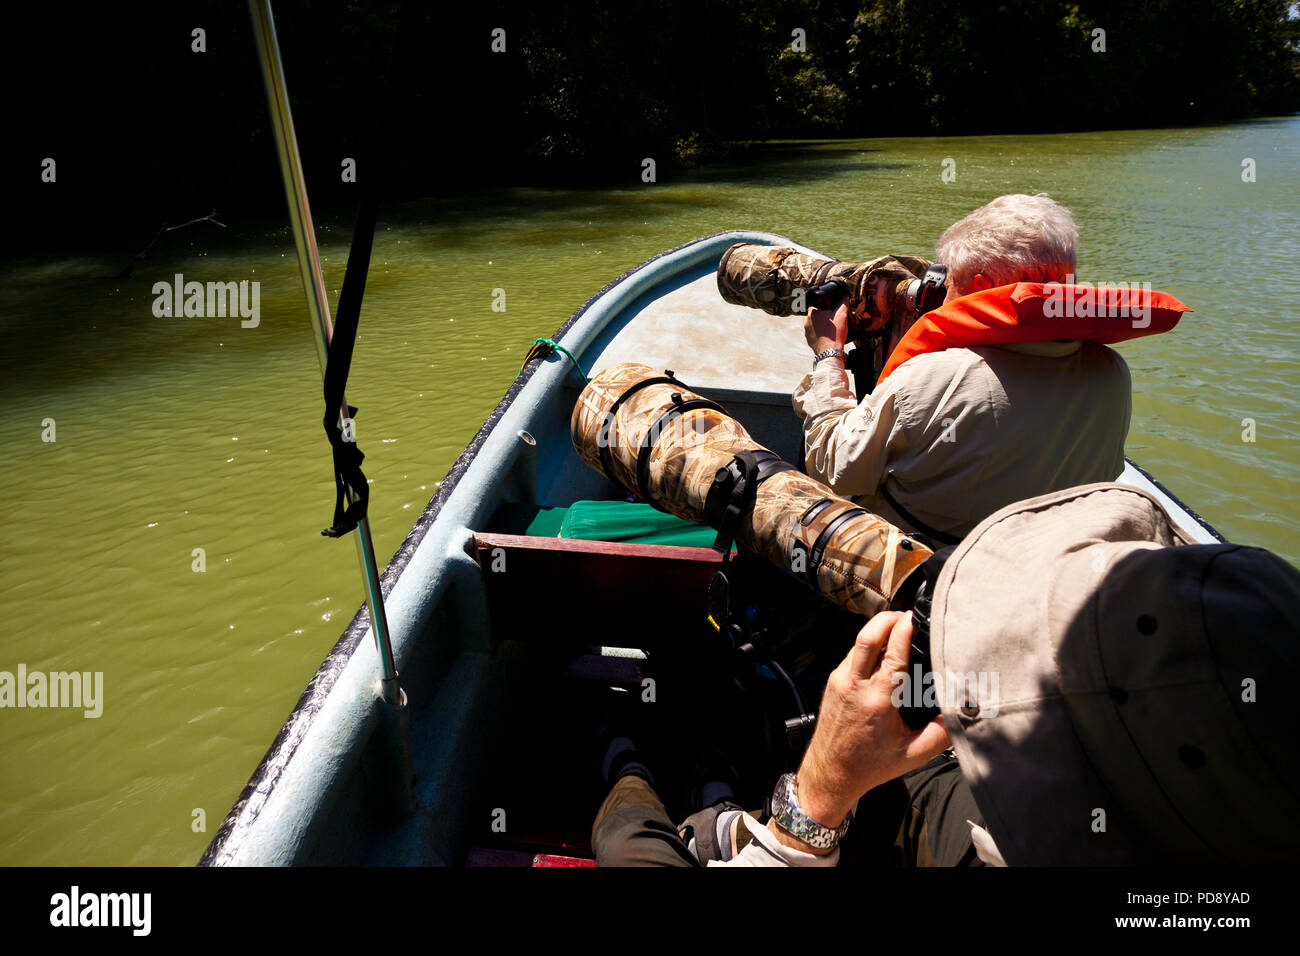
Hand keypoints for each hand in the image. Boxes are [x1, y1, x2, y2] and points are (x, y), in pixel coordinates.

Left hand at [795, 611, 950, 826]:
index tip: (916, 617)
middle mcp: (854, 685)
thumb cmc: (871, 765)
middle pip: (867, 636)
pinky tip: (883, 651)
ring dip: (877, 631)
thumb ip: (942, 733)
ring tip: (898, 630)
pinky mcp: (833, 682)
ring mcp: (839, 681)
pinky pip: (852, 655)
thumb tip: (964, 710)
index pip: (892, 653)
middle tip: (906, 615)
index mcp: (877, 700)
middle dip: (887, 618)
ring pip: (858, 643)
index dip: (904, 630)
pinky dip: (868, 646)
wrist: (831, 773)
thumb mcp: (915, 754)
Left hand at [803, 301, 848, 354]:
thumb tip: (845, 297)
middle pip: (816, 313)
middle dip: (825, 314)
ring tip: (832, 328)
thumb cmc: (834, 334)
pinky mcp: (809, 340)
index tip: (833, 307)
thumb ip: (843, 303)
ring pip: (815, 323)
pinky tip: (829, 335)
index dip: (826, 303)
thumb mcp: (842, 315)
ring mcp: (807, 332)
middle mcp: (807, 322)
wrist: (830, 353)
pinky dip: (821, 332)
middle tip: (834, 318)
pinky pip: (815, 333)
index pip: (817, 302)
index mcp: (812, 313)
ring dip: (823, 323)